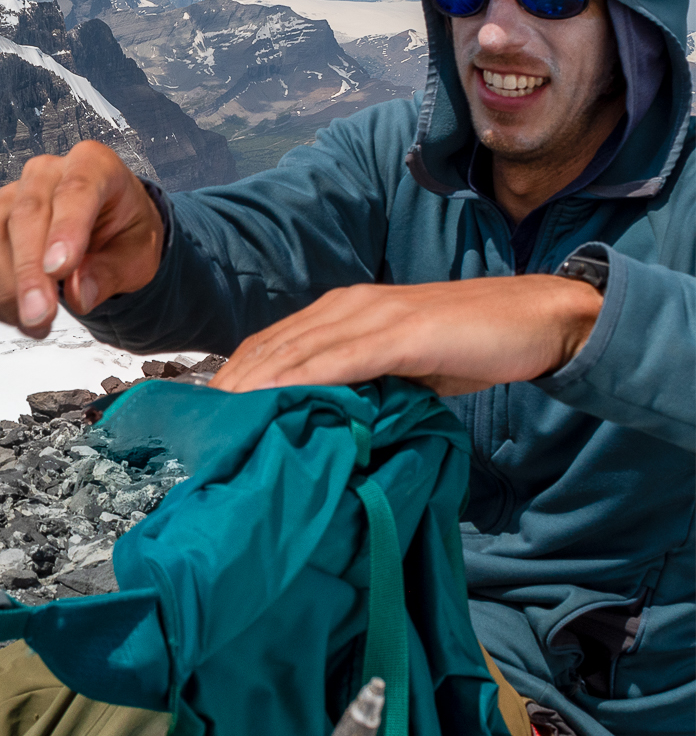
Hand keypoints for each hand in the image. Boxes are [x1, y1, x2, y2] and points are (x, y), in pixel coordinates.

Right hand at [0, 141, 168, 337]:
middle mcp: (44, 174)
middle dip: (28, 272)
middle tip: (40, 316)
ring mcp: (7, 197)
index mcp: (93, 165)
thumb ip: (110, 273)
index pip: (76, 190)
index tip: (59, 270)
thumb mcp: (137, 255)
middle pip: (24, 216)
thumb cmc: (124, 236)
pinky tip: (13, 314)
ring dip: (3, 287)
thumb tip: (77, 295)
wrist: (107, 234)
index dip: (65, 230)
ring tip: (33, 322)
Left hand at [210, 275, 602, 394]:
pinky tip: (273, 404)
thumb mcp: (404, 368)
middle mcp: (347, 306)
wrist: (540, 318)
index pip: (271, 344)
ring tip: (218, 423)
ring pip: (295, 353)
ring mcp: (373, 317)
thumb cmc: (473, 346)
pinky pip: (339, 361)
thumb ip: (363, 384)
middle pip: (269, 348)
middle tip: (195, 428)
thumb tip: (324, 420)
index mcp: (342, 311)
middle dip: (227, 387)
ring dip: (252, 388)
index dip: (232, 377)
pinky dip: (301, 383)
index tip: (202, 414)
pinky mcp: (401, 333)